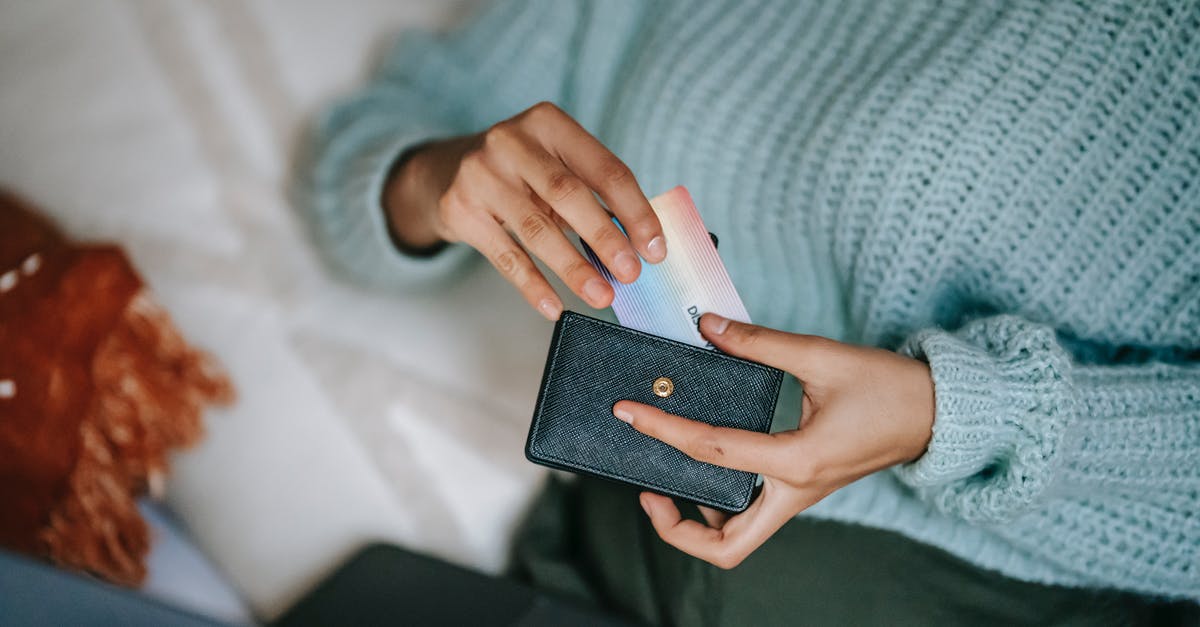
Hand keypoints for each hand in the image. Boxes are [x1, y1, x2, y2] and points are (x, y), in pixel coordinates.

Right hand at [383, 101, 665, 319]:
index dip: (635, 211)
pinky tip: (554, 307)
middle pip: (568, 194)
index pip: (605, 168)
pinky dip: (532, 285)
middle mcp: (511, 141)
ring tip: (601, 296)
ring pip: (536, 229)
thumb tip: (641, 247)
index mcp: (549, 122)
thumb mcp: (555, 167)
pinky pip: (505, 256)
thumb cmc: (520, 174)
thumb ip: (594, 196)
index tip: (655, 248)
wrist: (445, 173)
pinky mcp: (460, 209)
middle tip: (631, 274)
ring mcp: (480, 174)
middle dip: (605, 237)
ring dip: (573, 268)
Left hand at [612, 313, 934, 568]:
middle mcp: (796, 490)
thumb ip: (760, 343)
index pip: (713, 451)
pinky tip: (706, 466)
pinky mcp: (803, 488)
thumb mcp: (823, 356)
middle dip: (677, 528)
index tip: (629, 413)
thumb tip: (707, 327)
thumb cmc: (889, 386)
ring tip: (667, 484)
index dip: (663, 429)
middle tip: (646, 490)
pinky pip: (754, 514)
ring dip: (698, 524)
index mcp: (798, 460)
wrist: (938, 412)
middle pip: (726, 545)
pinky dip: (722, 504)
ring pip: (739, 538)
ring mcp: (800, 496)